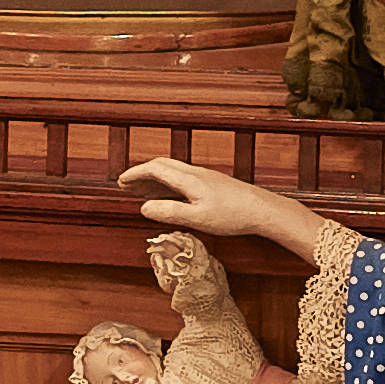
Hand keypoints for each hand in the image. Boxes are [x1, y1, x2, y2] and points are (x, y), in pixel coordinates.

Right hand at [114, 154, 332, 262]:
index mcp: (189, 179)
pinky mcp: (214, 183)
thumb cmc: (233, 216)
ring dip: (154, 178)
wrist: (264, 210)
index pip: (155, 168)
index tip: (120, 182)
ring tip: (141, 191)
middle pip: (163, 165)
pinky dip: (168, 183)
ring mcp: (206, 176)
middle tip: (126, 185)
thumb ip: (169, 212)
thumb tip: (144, 208)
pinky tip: (170, 196)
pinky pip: (183, 177)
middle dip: (141, 173)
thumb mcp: (197, 218)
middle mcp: (196, 173)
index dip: (135, 173)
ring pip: (173, 171)